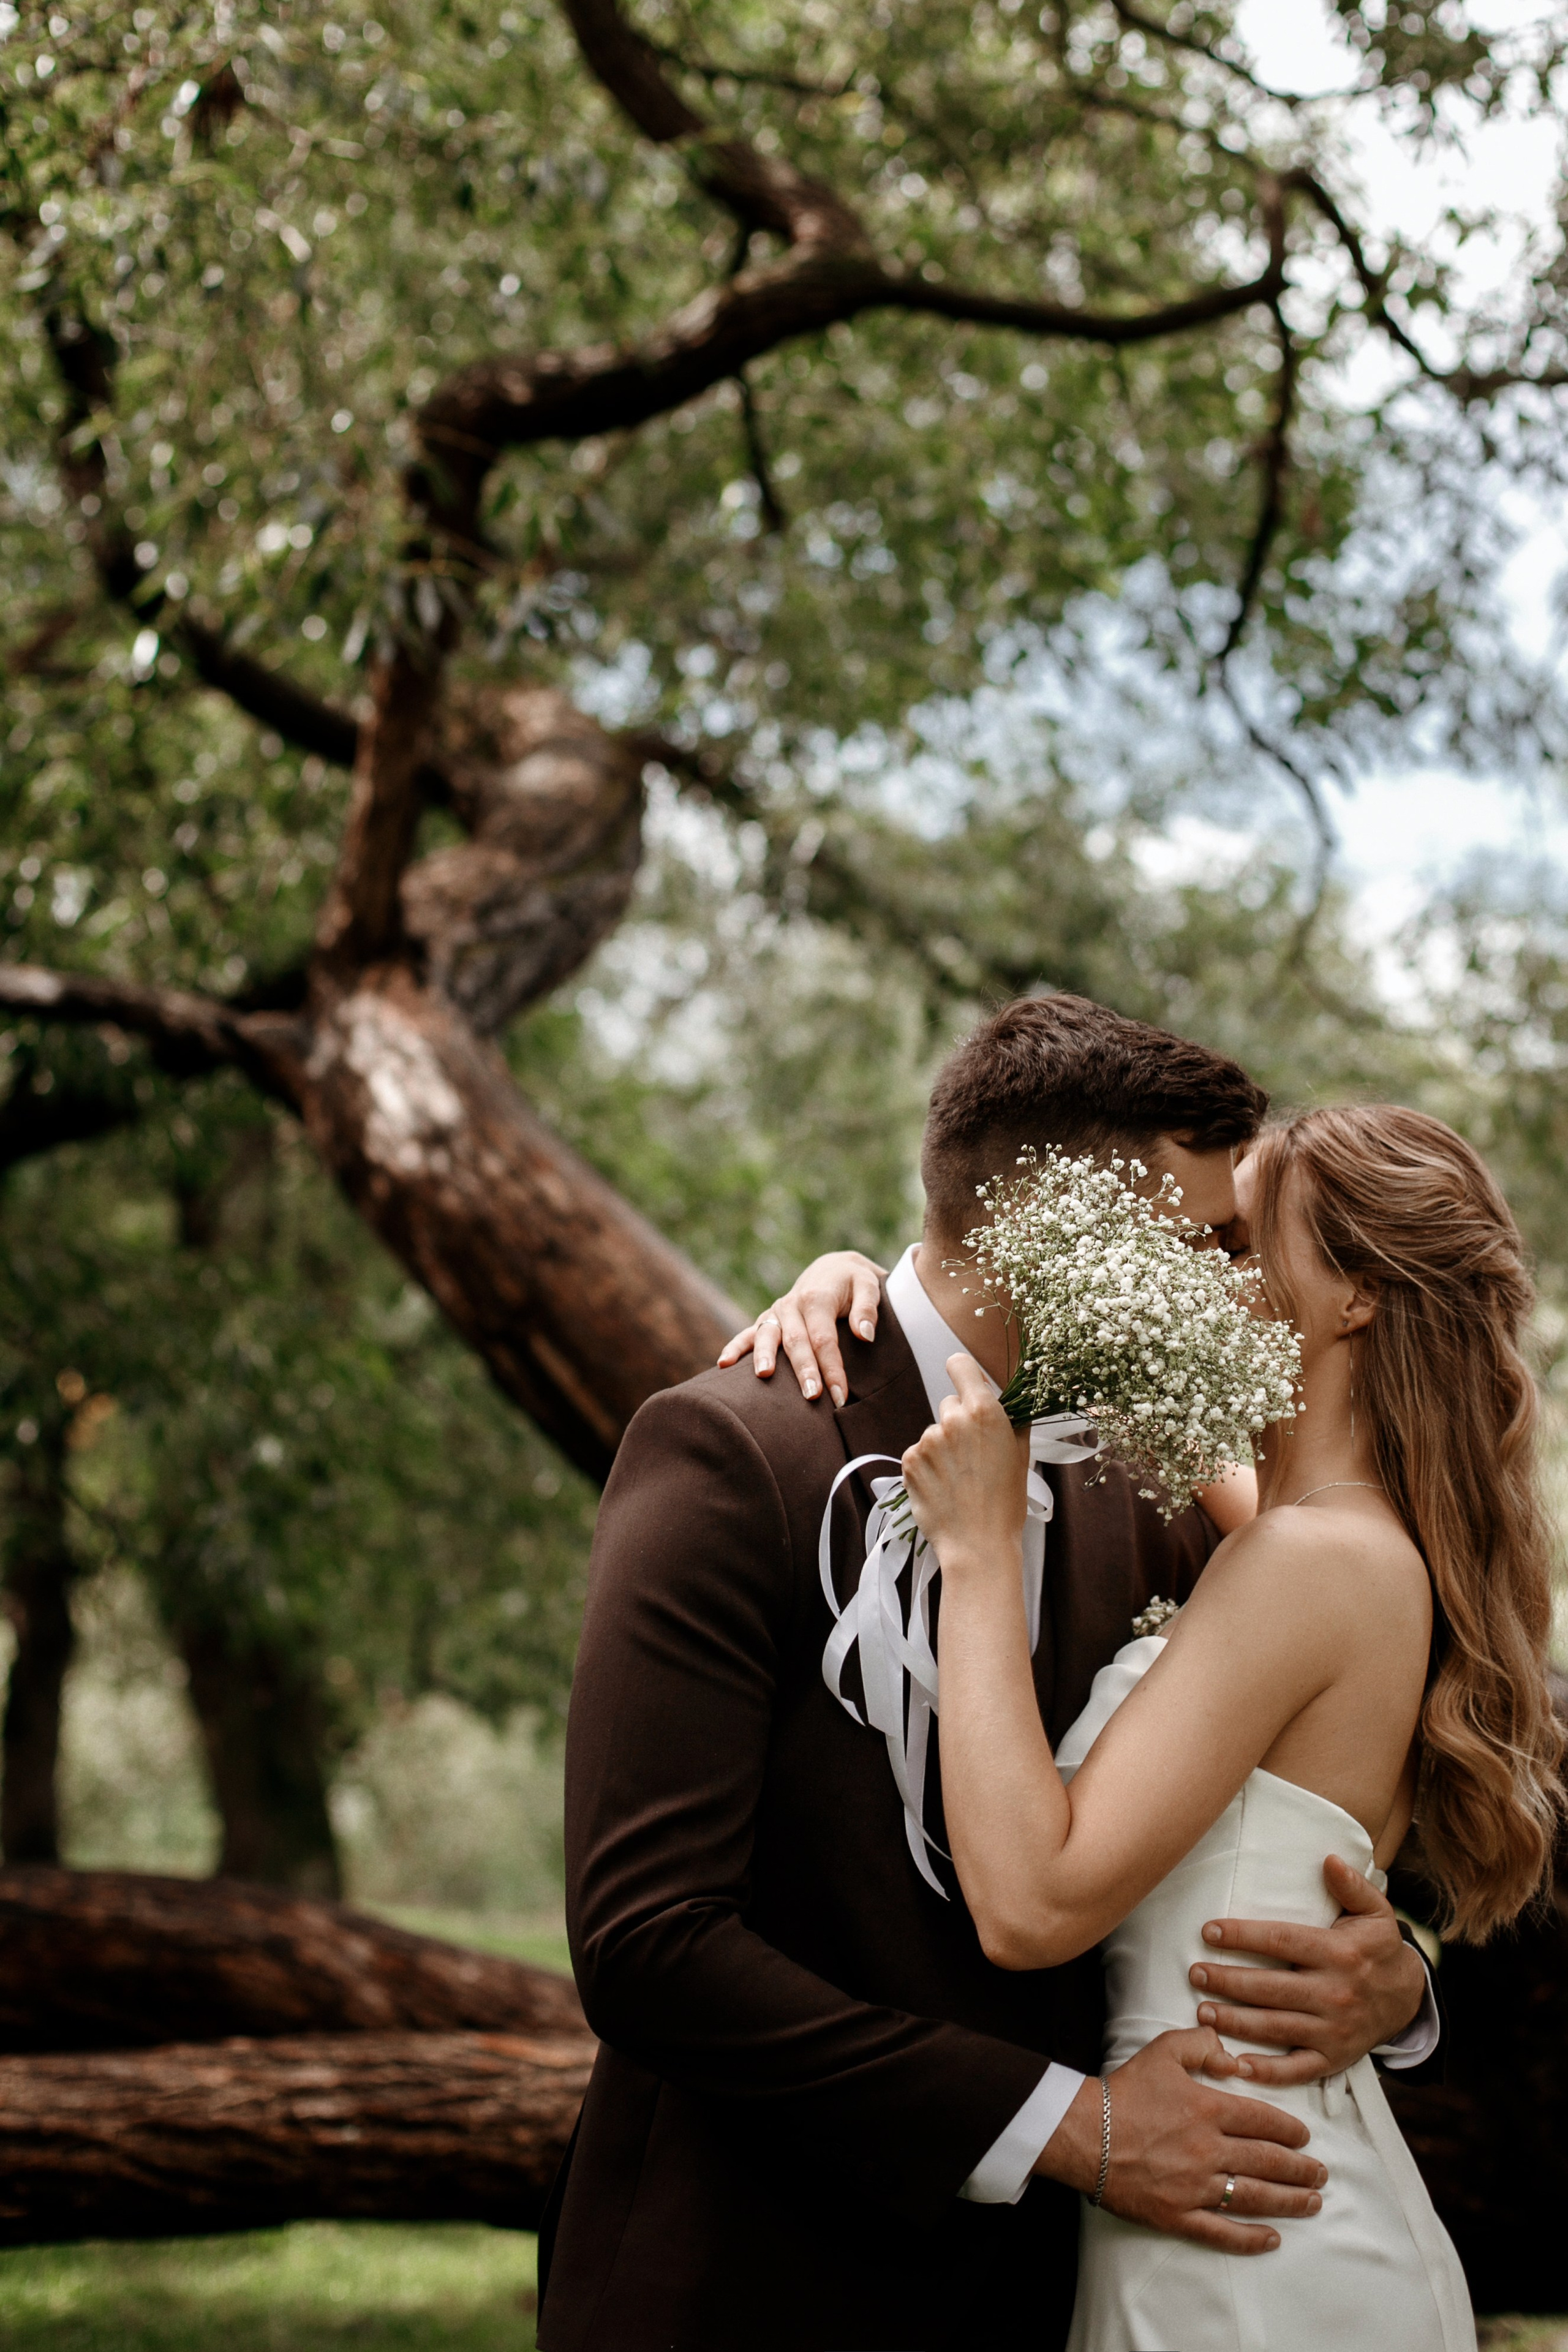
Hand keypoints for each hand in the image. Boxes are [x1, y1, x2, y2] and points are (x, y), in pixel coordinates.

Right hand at [715, 1251, 886, 1406]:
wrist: (832, 1269)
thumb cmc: (854, 1283)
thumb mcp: (869, 1284)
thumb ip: (868, 1308)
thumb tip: (864, 1335)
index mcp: (817, 1298)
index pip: (824, 1339)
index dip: (832, 1369)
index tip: (841, 1397)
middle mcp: (792, 1304)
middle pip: (797, 1342)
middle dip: (804, 1371)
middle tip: (812, 1397)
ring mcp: (777, 1312)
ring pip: (768, 1336)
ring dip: (764, 1356)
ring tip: (763, 1376)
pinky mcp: (768, 1319)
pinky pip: (749, 1334)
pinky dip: (735, 1347)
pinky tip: (723, 1364)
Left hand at [900, 1355, 1026, 1570]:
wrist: (978, 1544)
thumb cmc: (1005, 1503)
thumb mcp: (1021, 1456)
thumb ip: (1012, 1421)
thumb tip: (1009, 1402)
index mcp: (984, 1412)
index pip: (960, 1365)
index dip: (963, 1373)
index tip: (967, 1384)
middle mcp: (952, 1419)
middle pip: (949, 1403)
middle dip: (959, 1421)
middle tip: (973, 1454)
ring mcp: (927, 1440)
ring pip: (934, 1432)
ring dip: (943, 1448)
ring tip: (959, 1479)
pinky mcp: (909, 1461)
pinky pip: (918, 1453)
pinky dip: (928, 1466)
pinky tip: (943, 1487)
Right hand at [1036, 2028, 1324, 2253]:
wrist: (1083, 2132)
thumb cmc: (1124, 2090)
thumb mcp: (1163, 2050)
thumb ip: (1201, 2044)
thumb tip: (1233, 2056)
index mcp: (1209, 2110)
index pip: (1264, 2121)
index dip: (1290, 2131)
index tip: (1305, 2138)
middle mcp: (1209, 2150)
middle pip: (1268, 2162)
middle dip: (1300, 2169)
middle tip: (1320, 2174)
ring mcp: (1196, 2187)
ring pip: (1254, 2197)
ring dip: (1289, 2202)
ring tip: (1312, 2203)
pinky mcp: (1178, 2215)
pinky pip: (1222, 2232)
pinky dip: (1251, 2238)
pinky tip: (1272, 2239)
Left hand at [1190, 1854, 1427, 2085]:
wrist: (1408, 1999)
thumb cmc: (1377, 1949)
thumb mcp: (1375, 1913)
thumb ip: (1352, 1886)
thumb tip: (1329, 1860)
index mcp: (1339, 1954)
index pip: (1282, 1941)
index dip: (1243, 1936)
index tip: (1209, 1931)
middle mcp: (1335, 1994)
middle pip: (1271, 1988)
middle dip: (1228, 1982)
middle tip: (1195, 1974)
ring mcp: (1333, 2030)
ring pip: (1276, 2028)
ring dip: (1236, 2022)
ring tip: (1202, 2011)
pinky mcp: (1333, 2058)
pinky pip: (1297, 2069)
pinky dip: (1267, 2073)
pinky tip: (1237, 2065)